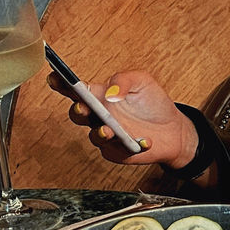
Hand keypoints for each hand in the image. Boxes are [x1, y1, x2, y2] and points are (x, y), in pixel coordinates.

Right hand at [48, 69, 197, 167]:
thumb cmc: (153, 103)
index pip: (75, 89)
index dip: (61, 83)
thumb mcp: (142, 81)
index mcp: (99, 96)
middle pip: (78, 114)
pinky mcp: (119, 152)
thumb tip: (111, 91)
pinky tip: (146, 141)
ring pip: (95, 136)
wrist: (174, 128)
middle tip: (83, 107)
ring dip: (100, 133)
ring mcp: (107, 136)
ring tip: (109, 130)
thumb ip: (124, 79)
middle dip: (78, 110)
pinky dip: (134, 146)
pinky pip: (122, 150)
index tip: (55, 78)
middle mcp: (99, 116)